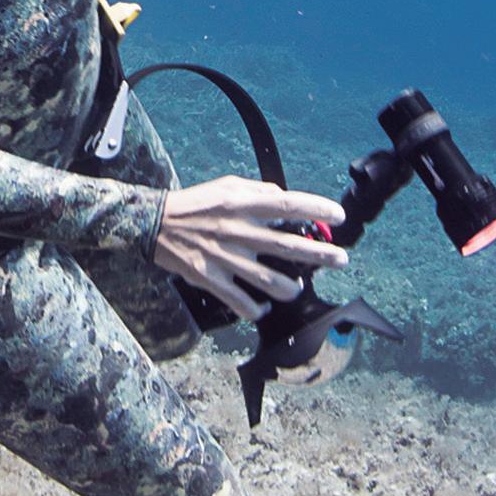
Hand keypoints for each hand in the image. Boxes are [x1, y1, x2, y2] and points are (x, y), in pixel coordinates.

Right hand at [154, 177, 346, 321]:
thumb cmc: (195, 203)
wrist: (154, 224)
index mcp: (241, 204)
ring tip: (298, 288)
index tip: (338, 216)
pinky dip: (255, 309)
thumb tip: (283, 196)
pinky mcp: (210, 277)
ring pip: (267, 280)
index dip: (316, 209)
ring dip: (289, 287)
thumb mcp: (226, 186)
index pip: (287, 204)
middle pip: (286, 245)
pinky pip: (240, 301)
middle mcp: (236, 230)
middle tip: (341, 260)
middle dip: (319, 254)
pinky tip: (262, 308)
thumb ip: (256, 191)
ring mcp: (224, 257)